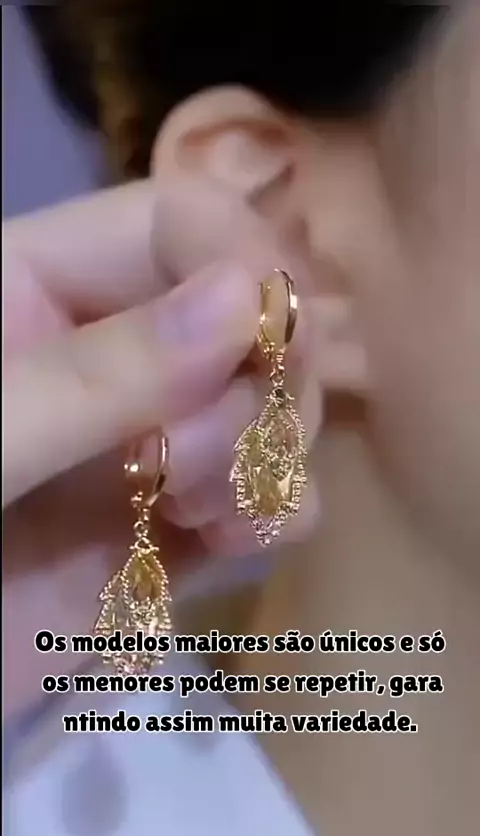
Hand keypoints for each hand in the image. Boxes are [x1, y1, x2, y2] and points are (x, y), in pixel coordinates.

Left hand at [4, 177, 324, 719]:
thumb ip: (92, 376)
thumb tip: (243, 299)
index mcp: (36, 286)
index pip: (176, 220)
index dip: (242, 260)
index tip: (278, 341)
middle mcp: (107, 352)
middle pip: (246, 314)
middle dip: (253, 386)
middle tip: (187, 461)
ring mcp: (148, 440)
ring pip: (271, 403)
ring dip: (263, 453)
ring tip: (194, 513)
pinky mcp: (174, 524)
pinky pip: (266, 492)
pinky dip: (273, 512)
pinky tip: (232, 542)